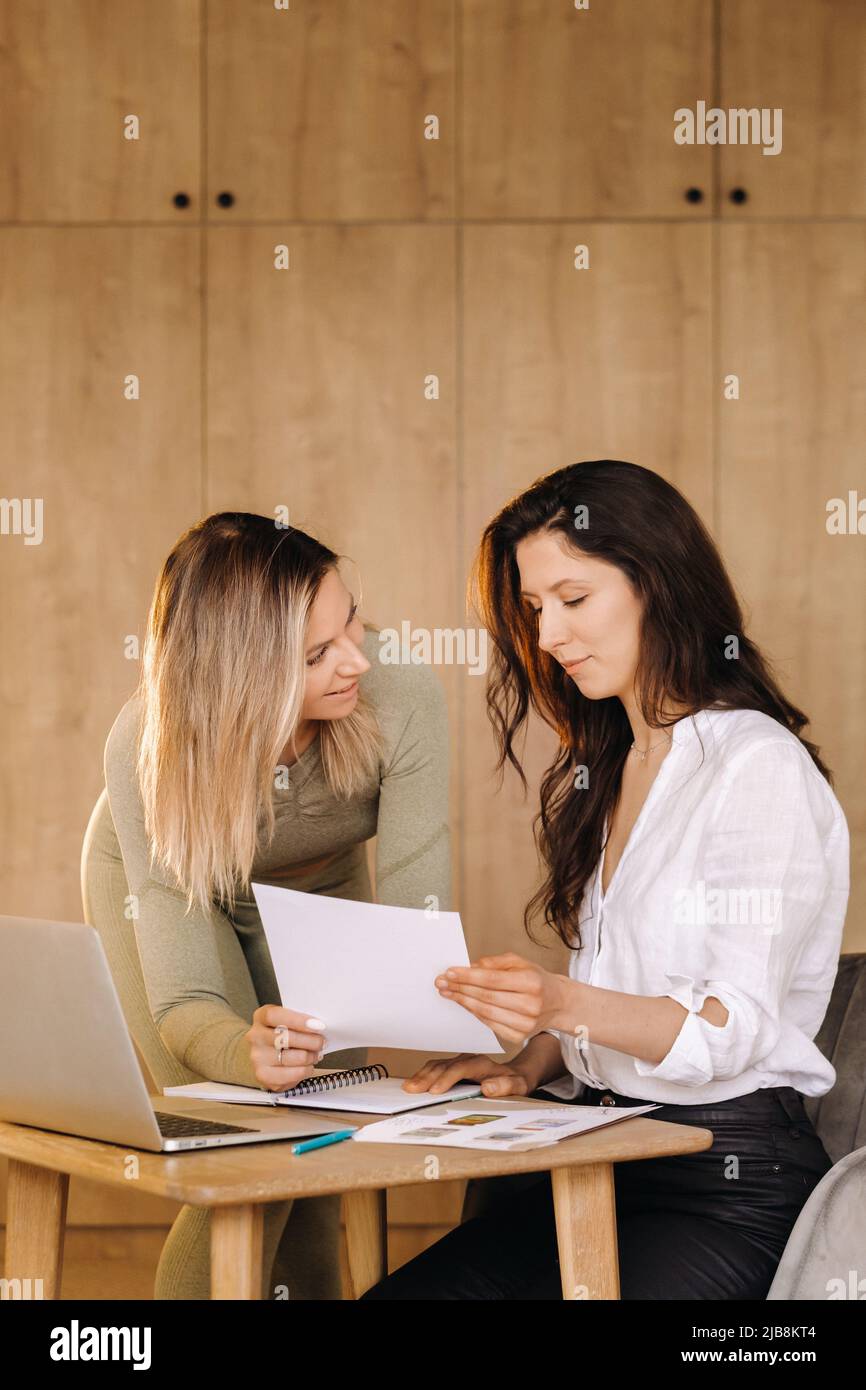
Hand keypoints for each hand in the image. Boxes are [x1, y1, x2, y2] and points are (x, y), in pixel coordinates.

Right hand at [246, 1005, 326, 1092]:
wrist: (263, 1057)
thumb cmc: (279, 1035)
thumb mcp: (285, 1021)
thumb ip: (299, 1020)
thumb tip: (320, 1027)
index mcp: (261, 1017)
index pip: (275, 1016)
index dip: (298, 1020)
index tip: (318, 1025)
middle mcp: (255, 1036)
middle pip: (286, 1038)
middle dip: (311, 1041)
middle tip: (322, 1042)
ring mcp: (258, 1057)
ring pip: (293, 1057)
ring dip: (310, 1057)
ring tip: (315, 1055)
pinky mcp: (263, 1075)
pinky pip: (292, 1074)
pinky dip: (305, 1070)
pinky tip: (308, 1066)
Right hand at [403, 1053, 536, 1097]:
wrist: (516, 1074)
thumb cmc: (516, 1082)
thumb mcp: (519, 1086)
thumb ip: (505, 1086)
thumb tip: (488, 1087)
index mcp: (482, 1064)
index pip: (461, 1068)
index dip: (447, 1078)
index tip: (435, 1091)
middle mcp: (468, 1059)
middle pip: (444, 1066)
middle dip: (427, 1078)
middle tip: (412, 1090)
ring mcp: (459, 1061)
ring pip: (437, 1065)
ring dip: (422, 1075)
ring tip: (408, 1088)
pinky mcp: (453, 1065)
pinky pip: (435, 1067)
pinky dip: (423, 1074)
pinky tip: (414, 1083)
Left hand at [435, 952, 568, 1042]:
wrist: (558, 1004)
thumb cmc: (536, 980)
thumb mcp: (520, 962)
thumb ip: (495, 962)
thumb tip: (470, 967)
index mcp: (531, 982)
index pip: (492, 979)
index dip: (468, 976)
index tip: (449, 972)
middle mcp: (530, 1005)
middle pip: (486, 997)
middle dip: (460, 988)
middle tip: (441, 982)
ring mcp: (525, 1024)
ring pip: (485, 1013)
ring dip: (463, 1002)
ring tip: (448, 992)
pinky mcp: (519, 1037)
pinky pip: (489, 1024)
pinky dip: (474, 1013)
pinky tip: (464, 1004)